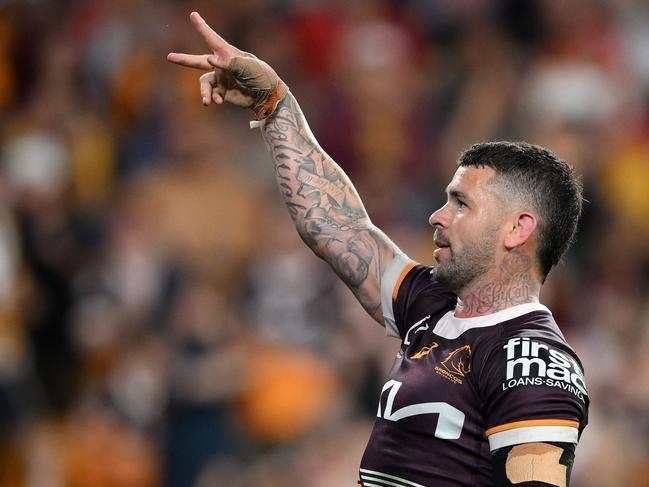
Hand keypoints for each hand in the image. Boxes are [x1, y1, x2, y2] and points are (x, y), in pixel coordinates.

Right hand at [167, 12, 287, 118]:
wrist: (268, 97)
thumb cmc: (261, 77)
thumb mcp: (248, 67)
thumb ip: (229, 62)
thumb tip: (210, 60)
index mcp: (229, 54)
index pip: (212, 39)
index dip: (202, 27)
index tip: (193, 15)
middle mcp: (222, 66)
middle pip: (199, 61)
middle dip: (184, 60)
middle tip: (170, 57)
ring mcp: (222, 79)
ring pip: (204, 83)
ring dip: (204, 92)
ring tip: (207, 101)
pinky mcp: (223, 92)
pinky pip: (211, 94)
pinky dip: (213, 98)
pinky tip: (218, 102)